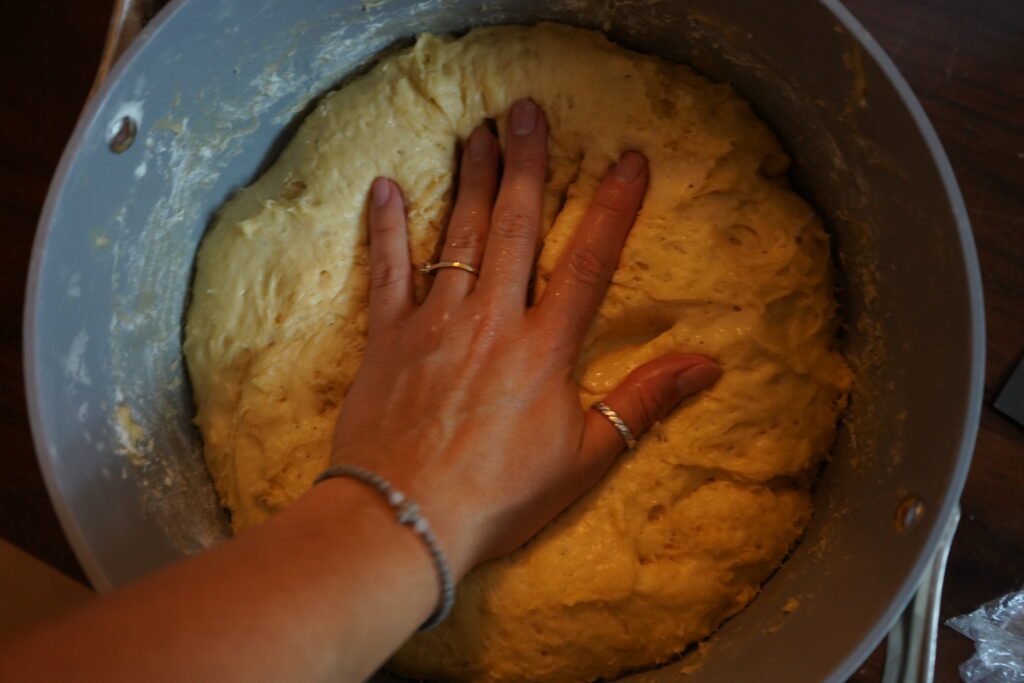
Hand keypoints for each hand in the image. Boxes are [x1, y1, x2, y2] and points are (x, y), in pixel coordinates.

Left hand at [331, 99, 720, 577]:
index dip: (613, 208)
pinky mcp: (389, 338)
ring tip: (480, 132)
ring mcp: (436, 323)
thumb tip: (708, 366)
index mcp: (545, 348)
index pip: (590, 263)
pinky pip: (389, 271)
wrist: (404, 521)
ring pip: (459, 235)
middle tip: (529, 111)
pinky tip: (386, 188)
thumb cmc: (497, 497)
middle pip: (516, 227)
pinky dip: (387, 228)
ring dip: (471, 180)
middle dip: (527, 164)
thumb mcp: (584, 459)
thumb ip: (642, 403)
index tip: (629, 159)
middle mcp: (493, 320)